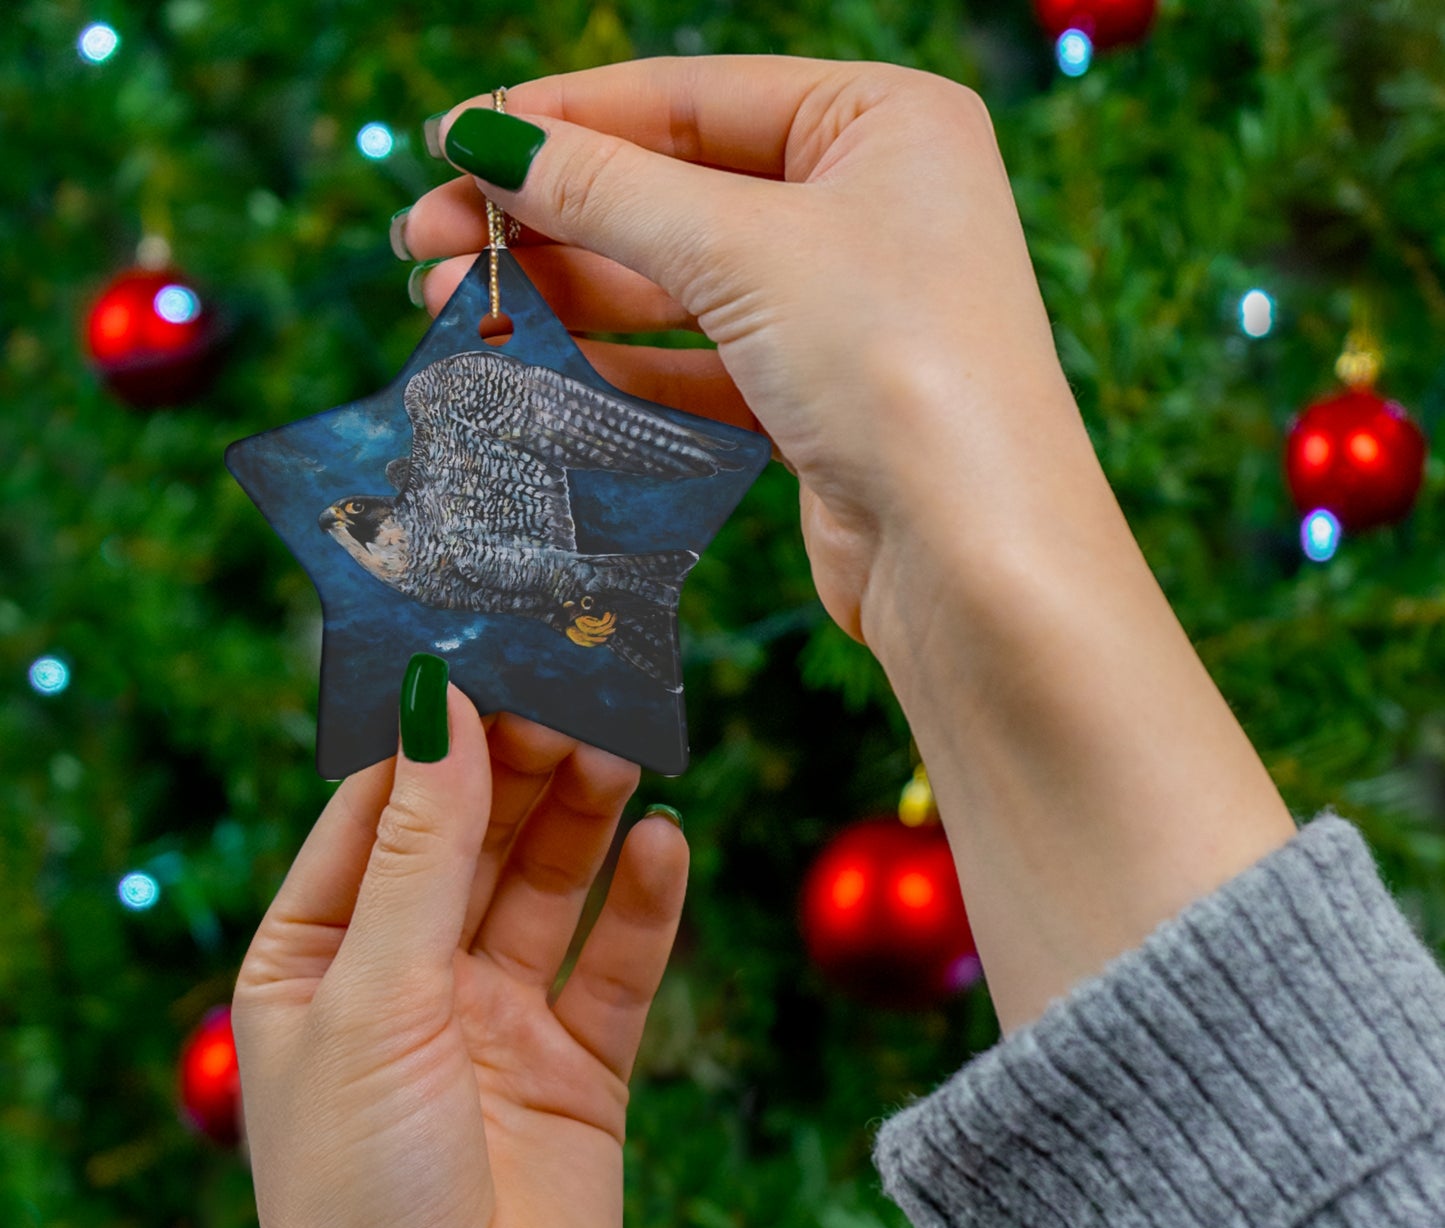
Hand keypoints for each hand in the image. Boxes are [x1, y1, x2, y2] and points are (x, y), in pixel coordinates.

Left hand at [233, 684, 687, 1227]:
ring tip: (626, 745)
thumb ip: (417, 851)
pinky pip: (616, 965)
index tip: (489, 657)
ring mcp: (497, 1022)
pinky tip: (667, 844)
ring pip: (549, 886)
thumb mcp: (374, 999)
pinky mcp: (579, 1068)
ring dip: (585, 817)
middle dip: (521, 766)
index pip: (376, 812)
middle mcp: (407, 980)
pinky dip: (644, 904)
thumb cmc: (362, 1199)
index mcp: (317, 960)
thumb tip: (436, 704)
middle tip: (578, 691)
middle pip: (473, 837)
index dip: (432, 736)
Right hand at [401, 56, 1096, 645]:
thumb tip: (487, 140)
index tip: (450, 142)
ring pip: (676, 281)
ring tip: (451, 304)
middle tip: (425, 240)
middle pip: (672, 189)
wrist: (973, 556)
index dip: (561, 119)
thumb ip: (608, 190)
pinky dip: (617, 360)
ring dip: (565, 291)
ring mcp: (843, 305)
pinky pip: (697, 360)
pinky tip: (533, 361)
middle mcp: (868, 203)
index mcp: (881, 120)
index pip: (688, 97)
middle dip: (547, 215)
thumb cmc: (897, 366)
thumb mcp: (743, 249)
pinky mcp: (817, 396)